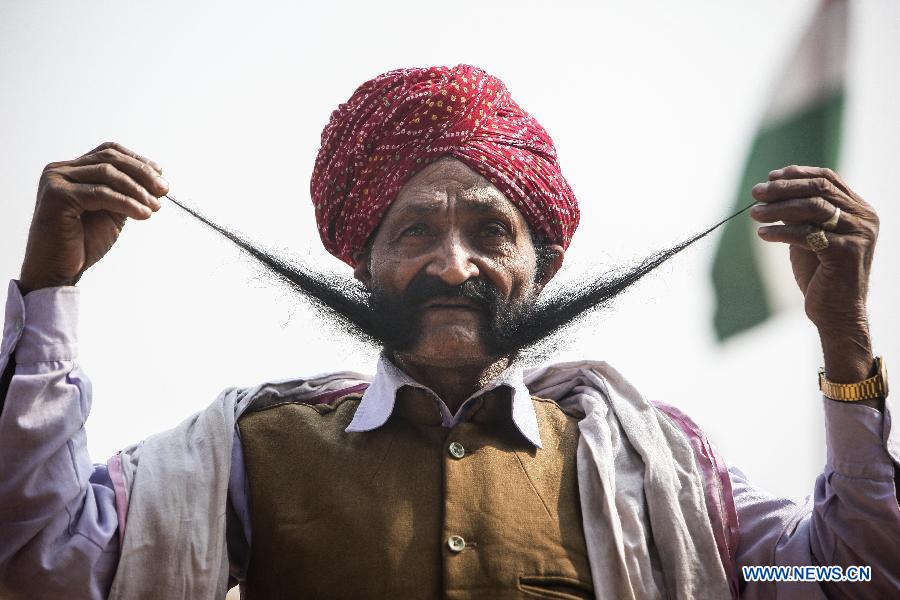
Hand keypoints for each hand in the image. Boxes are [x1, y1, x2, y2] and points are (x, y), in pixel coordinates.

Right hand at [18, 142, 168, 293]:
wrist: (58, 270)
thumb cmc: (82, 244)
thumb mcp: (111, 212)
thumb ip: (126, 194)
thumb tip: (157, 183)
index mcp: (71, 170)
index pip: (108, 152)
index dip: (137, 160)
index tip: (160, 173)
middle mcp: (60, 171)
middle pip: (109, 159)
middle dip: (142, 173)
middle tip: (164, 189)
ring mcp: (56, 181)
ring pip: (107, 174)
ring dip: (137, 189)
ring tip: (155, 206)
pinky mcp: (57, 196)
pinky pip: (101, 193)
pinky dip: (127, 202)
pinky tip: (143, 213)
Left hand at [750, 165, 878, 385]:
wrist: (837, 312)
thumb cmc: (822, 275)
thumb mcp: (811, 237)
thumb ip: (800, 214)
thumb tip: (772, 190)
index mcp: (859, 210)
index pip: (828, 179)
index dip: (798, 174)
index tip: (770, 176)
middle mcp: (864, 218)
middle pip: (819, 189)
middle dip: (783, 188)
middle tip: (756, 192)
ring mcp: (858, 234)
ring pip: (812, 208)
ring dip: (778, 208)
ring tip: (753, 213)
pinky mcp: (845, 252)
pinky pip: (807, 234)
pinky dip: (781, 232)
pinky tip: (762, 234)